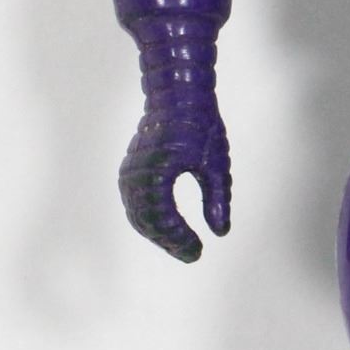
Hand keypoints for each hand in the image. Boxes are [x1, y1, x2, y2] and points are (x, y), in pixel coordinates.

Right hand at [119, 99, 230, 261]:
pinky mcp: (130, 171)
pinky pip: (135, 205)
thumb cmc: (200, 125)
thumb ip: (218, 199)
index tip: (198, 250)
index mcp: (159, 170)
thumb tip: (219, 232)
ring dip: (158, 235)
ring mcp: (130, 172)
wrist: (175, 95)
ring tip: (182, 247)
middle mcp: (137, 174)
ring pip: (138, 216)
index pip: (164, 217)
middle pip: (148, 221)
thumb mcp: (217, 163)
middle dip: (169, 242)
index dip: (180, 239)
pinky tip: (167, 231)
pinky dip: (149, 222)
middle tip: (192, 255)